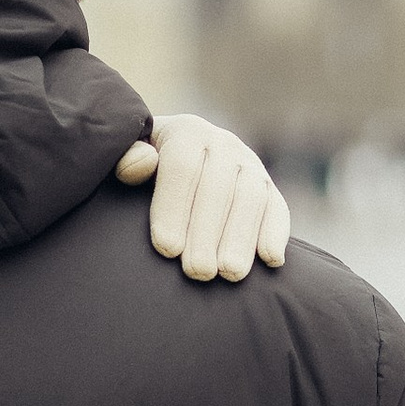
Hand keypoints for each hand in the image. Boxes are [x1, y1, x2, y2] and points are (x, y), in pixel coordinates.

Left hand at [115, 115, 289, 282]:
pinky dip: (276, 232)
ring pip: (251, 198)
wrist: (178, 163)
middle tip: (197, 273)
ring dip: (241, 238)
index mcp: (185, 133)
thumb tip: (144, 163)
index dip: (174, 208)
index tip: (166, 249)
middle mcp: (222, 144)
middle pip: (218, 187)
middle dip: (207, 233)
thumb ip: (127, 159)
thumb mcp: (129, 159)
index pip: (182, 167)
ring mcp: (250, 165)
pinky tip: (271, 260)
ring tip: (230, 273)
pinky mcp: (268, 188)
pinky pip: (277, 207)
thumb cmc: (146, 171)